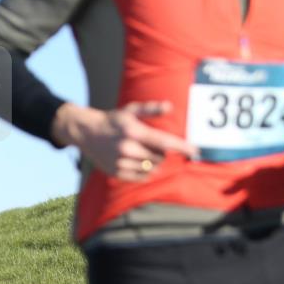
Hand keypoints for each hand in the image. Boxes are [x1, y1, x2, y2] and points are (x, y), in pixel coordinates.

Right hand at [51, 101, 196, 180]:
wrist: (87, 133)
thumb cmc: (113, 120)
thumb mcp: (131, 110)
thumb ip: (151, 109)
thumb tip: (170, 107)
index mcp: (133, 131)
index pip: (164, 141)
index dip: (182, 147)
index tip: (196, 151)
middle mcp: (127, 148)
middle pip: (160, 156)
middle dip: (162, 152)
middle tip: (153, 144)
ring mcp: (121, 162)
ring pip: (151, 168)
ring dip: (154, 162)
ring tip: (143, 152)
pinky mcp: (117, 173)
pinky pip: (141, 177)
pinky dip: (145, 171)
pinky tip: (138, 161)